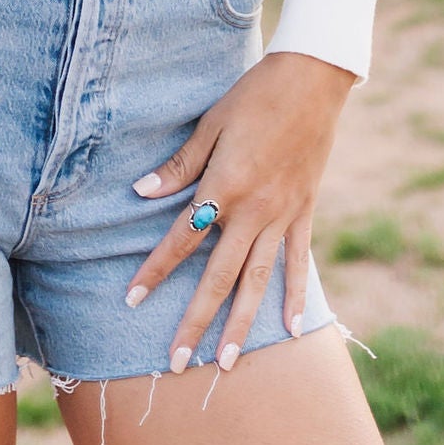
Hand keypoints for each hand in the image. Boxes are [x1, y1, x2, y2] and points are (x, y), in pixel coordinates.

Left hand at [123, 48, 354, 370]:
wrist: (312, 81)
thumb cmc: (255, 95)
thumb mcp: (211, 124)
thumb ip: (180, 164)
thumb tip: (143, 191)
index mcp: (223, 186)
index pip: (182, 239)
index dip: (155, 270)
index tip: (131, 299)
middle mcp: (253, 210)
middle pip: (218, 276)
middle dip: (196, 321)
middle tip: (177, 363)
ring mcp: (282, 215)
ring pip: (257, 281)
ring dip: (241, 323)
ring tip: (228, 362)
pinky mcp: (304, 213)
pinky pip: (297, 263)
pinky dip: (294, 297)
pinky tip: (292, 330)